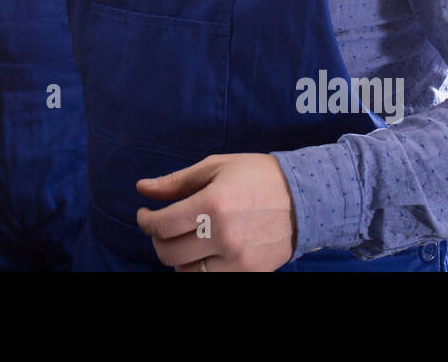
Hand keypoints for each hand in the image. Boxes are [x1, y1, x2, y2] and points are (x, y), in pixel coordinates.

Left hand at [136, 153, 296, 271]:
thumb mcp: (216, 167)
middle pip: (169, 252)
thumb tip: (142, 188)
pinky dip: (199, 269)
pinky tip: (204, 252)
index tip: (145, 215)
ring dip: (178, 257)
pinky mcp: (249, 272)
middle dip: (158, 239)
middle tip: (163, 228)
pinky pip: (210, 279)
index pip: (162, 225)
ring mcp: (237, 258)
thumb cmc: (257, 176)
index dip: (145, 221)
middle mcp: (222, 235)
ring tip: (186, 239)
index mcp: (212, 204)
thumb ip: (176, 181)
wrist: (305, 197)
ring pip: (185, 271)